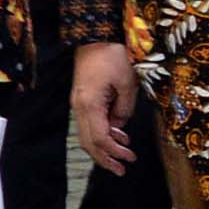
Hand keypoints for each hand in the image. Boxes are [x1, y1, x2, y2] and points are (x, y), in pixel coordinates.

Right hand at [71, 41, 141, 171]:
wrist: (95, 38)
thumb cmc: (113, 57)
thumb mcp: (128, 83)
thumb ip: (125, 109)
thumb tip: (121, 126)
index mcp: (89, 105)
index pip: (99, 138)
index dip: (114, 152)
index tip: (130, 159)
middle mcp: (79, 107)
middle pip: (88, 142)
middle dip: (105, 158)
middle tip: (122, 170)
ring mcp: (78, 104)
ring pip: (87, 135)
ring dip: (104, 148)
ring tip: (123, 156)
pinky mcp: (82, 99)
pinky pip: (89, 123)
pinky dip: (102, 133)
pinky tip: (118, 135)